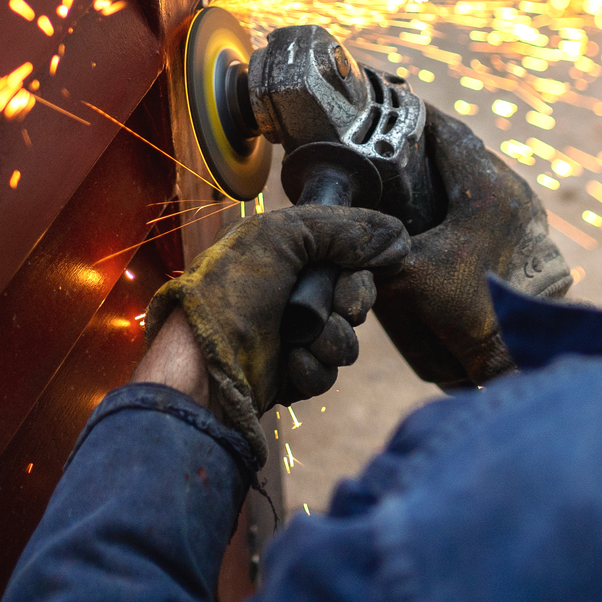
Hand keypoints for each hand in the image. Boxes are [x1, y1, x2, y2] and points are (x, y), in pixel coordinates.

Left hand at [144, 205, 406, 458]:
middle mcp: (288, 292)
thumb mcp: (282, 236)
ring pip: (345, 342)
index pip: (348, 261)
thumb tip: (397, 236)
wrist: (203, 363)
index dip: (357, 276)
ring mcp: (289, 334)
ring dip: (330, 342)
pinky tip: (289, 363)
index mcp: (284, 254)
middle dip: (347, 308)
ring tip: (300, 342)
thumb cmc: (229, 292)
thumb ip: (342, 228)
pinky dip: (312, 369)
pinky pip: (326, 373)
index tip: (348, 282)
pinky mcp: (288, 373)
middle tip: (332, 312)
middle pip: (354, 301)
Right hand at [375, 109, 572, 388]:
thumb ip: (371, 252)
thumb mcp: (406, 277)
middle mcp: (512, 189)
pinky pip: (491, 193)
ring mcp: (526, 209)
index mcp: (486, 188)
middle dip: (427, 142)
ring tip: (411, 169)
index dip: (415, 115)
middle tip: (391, 140)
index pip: (446, 130)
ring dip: (448, 166)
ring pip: (479, 170)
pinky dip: (465, 190)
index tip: (389, 106)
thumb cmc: (470, 313)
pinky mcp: (530, 230)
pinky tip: (441, 206)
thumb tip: (338, 238)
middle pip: (463, 148)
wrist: (519, 350)